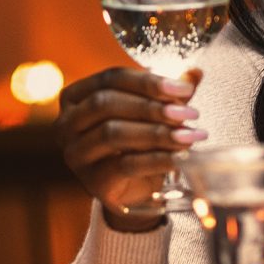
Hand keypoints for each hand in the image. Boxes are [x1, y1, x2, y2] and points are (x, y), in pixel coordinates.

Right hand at [54, 66, 204, 227]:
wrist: (131, 190)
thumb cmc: (136, 143)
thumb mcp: (152, 113)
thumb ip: (169, 93)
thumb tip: (196, 72)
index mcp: (76, 96)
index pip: (111, 78)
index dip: (148, 81)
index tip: (185, 88)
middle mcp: (67, 124)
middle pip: (107, 104)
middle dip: (151, 107)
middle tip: (188, 113)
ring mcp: (76, 154)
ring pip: (113, 134)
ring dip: (157, 133)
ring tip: (190, 135)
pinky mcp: (92, 182)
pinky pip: (125, 166)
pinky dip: (158, 160)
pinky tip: (182, 157)